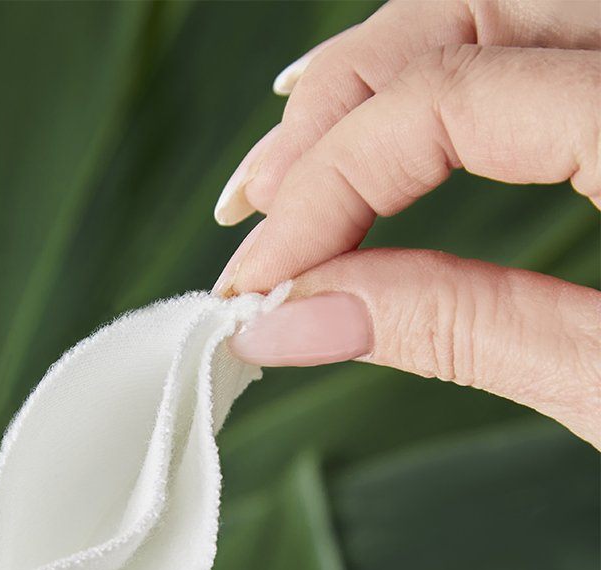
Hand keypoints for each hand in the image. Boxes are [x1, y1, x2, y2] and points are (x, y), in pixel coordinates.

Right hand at [213, 0, 599, 448]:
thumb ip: (458, 329)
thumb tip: (293, 323)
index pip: (447, 102)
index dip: (327, 187)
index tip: (259, 277)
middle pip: (459, 19)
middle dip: (331, 113)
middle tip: (252, 208)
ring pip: (486, 14)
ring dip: (370, 84)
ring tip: (287, 171)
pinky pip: (526, 42)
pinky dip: (437, 72)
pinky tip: (372, 116)